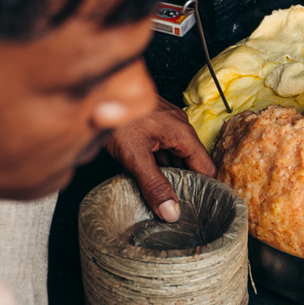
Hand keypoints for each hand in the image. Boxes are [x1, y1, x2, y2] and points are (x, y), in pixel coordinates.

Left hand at [106, 97, 215, 219]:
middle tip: (177, 209)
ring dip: (170, 175)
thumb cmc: (117, 118)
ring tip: (163, 198)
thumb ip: (154, 185)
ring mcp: (167, 125)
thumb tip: (171, 213)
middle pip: (192, 163)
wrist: (96, 91)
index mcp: (183, 134)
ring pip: (176, 157)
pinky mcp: (153, 125)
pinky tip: (148, 177)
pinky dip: (159, 164)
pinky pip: (164, 149)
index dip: (205, 189)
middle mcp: (179, 128)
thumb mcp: (135, 156)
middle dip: (185, 185)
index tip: (199, 209)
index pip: (206, 168)